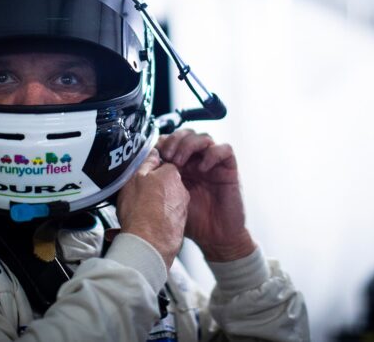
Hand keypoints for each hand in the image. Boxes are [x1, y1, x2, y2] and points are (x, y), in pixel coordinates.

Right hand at [117, 148, 188, 269]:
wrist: (150, 244)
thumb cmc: (141, 210)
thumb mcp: (135, 178)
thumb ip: (146, 163)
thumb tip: (153, 153)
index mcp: (172, 175)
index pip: (163, 166)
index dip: (149, 172)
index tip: (140, 178)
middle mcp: (181, 191)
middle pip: (165, 185)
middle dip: (153, 190)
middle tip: (136, 197)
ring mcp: (182, 210)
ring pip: (165, 203)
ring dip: (153, 207)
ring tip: (137, 215)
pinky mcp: (180, 227)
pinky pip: (165, 219)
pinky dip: (156, 222)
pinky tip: (144, 227)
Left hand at [156, 129, 254, 261]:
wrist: (216, 239)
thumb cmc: (193, 222)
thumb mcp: (169, 199)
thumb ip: (159, 181)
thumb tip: (144, 163)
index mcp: (182, 166)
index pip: (173, 140)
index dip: (164, 141)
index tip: (155, 152)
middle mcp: (198, 162)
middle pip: (187, 134)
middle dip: (175, 140)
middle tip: (167, 155)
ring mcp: (214, 164)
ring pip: (204, 137)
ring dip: (189, 145)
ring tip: (180, 162)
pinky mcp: (229, 169)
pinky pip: (225, 149)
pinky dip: (212, 154)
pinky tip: (202, 168)